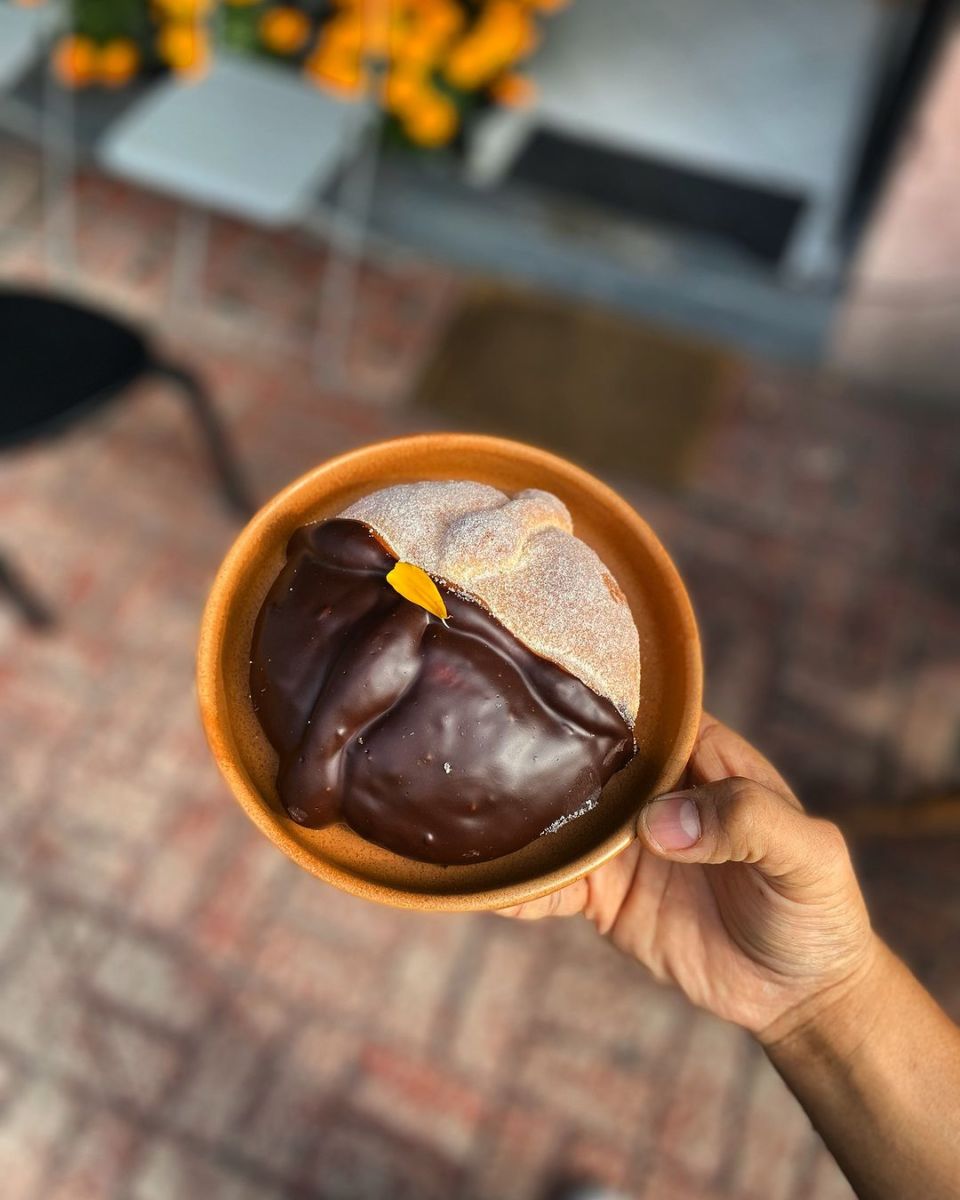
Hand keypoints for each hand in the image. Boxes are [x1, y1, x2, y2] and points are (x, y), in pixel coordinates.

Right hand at [500, 713, 879, 1040]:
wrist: (798, 994)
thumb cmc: (816, 906)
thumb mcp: (809, 857)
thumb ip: (749, 825)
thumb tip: (661, 823)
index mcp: (702, 758)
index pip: (644, 714)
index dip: (599, 698)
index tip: (544, 688)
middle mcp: (654, 790)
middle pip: (585, 759)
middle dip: (537, 752)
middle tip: (482, 747)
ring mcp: (623, 842)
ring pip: (557, 819)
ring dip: (517, 820)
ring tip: (464, 815)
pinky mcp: (603, 895)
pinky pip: (552, 886)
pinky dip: (519, 888)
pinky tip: (486, 889)